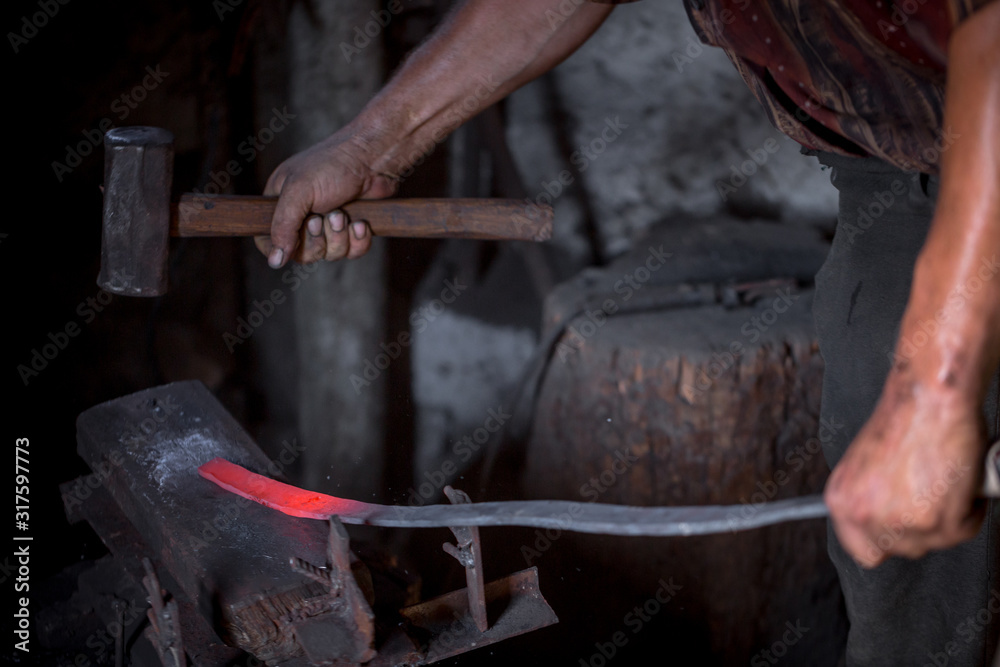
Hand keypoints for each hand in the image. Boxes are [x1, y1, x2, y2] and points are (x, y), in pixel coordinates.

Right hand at [255, 131, 397, 267]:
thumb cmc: (332, 165)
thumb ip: (282, 225)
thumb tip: (274, 261)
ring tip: (343, 213)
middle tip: (323, 216)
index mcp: (281, 203)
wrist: (374, 158)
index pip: (268, 239)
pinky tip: (361, 223)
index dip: (278, 248)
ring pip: (330, 255)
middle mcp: (303, 216)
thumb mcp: (299, 191)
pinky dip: (358, 241)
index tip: (292, 245)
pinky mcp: (352, 229)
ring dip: (339, 237)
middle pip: (303, 254)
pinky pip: (352, 252)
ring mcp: (329, 224)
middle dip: (317, 239)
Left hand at [824, 377, 985, 567]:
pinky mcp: (936, 521)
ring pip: (936, 542)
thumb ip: (869, 497)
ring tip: (944, 482)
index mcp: (842, 500)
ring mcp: (900, 522)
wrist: (929, 398)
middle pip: (902, 549)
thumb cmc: (904, 421)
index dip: (886, 541)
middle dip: (921, 526)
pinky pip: (964, 530)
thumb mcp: (865, 465)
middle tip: (930, 494)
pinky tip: (960, 482)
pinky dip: (971, 509)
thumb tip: (884, 519)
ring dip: (948, 517)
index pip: (861, 550)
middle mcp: (864, 515)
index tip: (901, 530)